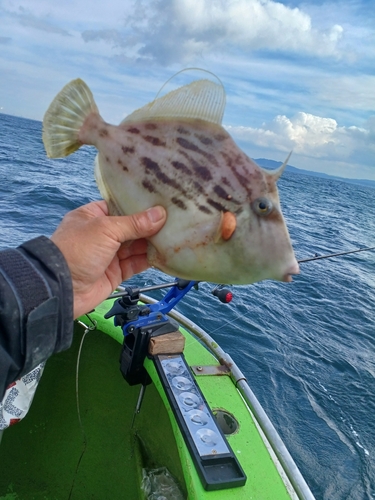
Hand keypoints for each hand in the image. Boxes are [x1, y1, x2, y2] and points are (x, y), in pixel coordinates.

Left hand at [51, 201, 166, 317]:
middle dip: (151, 225)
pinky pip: (136, 263)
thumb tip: (160, 214)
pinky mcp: (116, 272)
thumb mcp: (106, 229)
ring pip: (136, 246)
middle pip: (132, 227)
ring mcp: (109, 254)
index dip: (140, 205)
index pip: (120, 206)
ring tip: (175, 235)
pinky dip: (150, 260)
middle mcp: (102, 234)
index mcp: (93, 216)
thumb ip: (134, 223)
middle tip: (175, 218)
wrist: (62, 289)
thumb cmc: (77, 250)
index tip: (162, 201)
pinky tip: (165, 253)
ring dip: (153, 242)